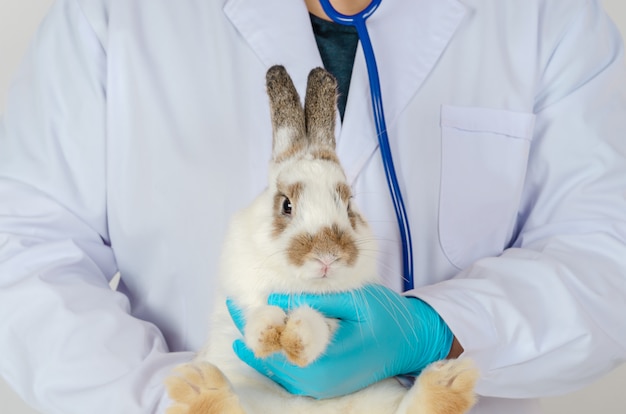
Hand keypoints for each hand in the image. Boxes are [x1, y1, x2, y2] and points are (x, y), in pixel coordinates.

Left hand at [227, 284, 452, 398]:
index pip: (278, 344)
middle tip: (231, 309)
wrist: (412, 343)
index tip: (236, 305)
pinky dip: (275, 358)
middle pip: (273, 361)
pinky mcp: (326, 386)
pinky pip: (291, 376)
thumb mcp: (356, 301)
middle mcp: (321, 380)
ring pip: (279, 371)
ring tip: (240, 323)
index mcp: (328, 359)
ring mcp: (323, 386)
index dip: (254, 325)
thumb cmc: (387, 318)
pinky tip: (263, 342)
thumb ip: (317, 301)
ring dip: (259, 348)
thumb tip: (278, 298)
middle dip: (251, 335)